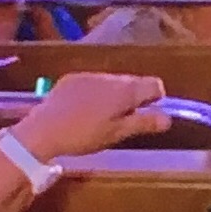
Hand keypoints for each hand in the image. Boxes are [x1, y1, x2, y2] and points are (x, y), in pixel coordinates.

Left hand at [11, 73, 170, 160]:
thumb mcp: (117, 134)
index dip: (156, 99)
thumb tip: (168, 118)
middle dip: (133, 97)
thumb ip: (144, 123)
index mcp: (126, 91)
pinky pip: (92, 82)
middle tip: (123, 120)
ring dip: (113, 95)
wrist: (42, 131)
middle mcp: (111, 77)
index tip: (147, 114)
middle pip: (133, 82)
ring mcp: (90, 75)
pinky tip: (82, 110)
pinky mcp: (71, 79)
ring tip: (101, 117)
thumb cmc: (85, 135)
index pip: (155, 84)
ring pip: (112, 81)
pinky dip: (94, 93)